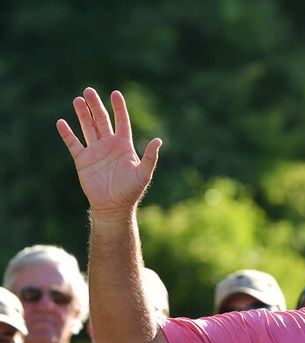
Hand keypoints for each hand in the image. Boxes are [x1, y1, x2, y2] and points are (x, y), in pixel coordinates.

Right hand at [56, 88, 161, 212]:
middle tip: (89, 90)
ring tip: (77, 100)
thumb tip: (158, 140)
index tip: (115, 93)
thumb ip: (151, 156)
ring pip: (88, 127)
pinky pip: (73, 143)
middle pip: (102, 120)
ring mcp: (95, 151)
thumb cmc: (131, 190)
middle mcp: (109, 144)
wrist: (113, 205)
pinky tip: (61, 123)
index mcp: (124, 145)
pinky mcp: (83, 160)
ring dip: (82, 114)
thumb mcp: (144, 173)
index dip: (119, 108)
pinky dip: (67, 134)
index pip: (122, 121)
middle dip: (96, 106)